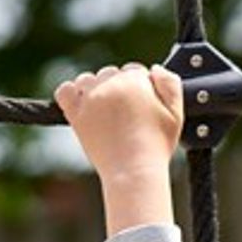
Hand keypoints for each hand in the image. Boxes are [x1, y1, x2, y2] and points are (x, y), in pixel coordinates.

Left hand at [54, 63, 185, 182]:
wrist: (133, 172)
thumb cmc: (156, 146)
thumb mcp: (176, 114)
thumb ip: (170, 84)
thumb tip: (154, 69)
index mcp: (135, 82)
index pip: (135, 71)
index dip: (141, 88)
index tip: (142, 106)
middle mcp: (110, 86)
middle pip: (111, 74)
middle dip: (119, 88)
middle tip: (127, 114)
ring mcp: (90, 99)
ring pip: (88, 79)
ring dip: (95, 89)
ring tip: (106, 111)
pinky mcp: (76, 114)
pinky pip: (65, 91)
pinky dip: (71, 94)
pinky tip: (83, 105)